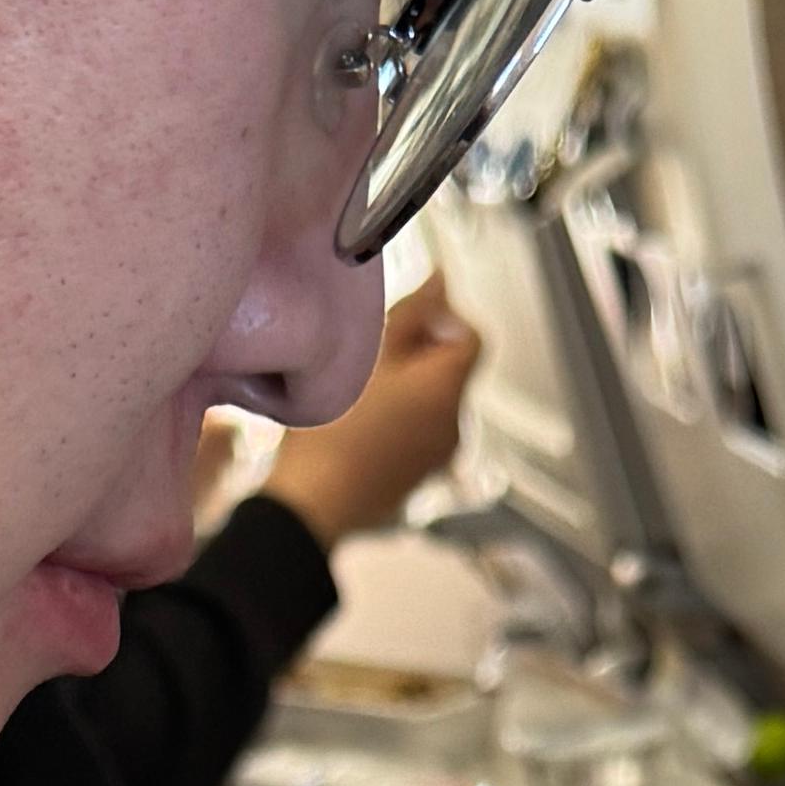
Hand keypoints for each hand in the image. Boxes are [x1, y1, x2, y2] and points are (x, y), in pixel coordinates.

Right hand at [263, 284, 478, 543]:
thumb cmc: (334, 431)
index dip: (442, 319)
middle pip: (450, 371)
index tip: (405, 318)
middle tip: (371, 350)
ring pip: (430, 404)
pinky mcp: (414, 479)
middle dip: (417, 353)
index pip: (471, 337)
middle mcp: (454, 425)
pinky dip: (395, 420)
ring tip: (357, 388)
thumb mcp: (369, 354)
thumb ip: (412, 312)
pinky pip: (415, 435)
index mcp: (447, 389)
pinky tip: (355, 424)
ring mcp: (437, 457)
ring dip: (404, 388)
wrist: (312, 503)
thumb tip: (440, 283)